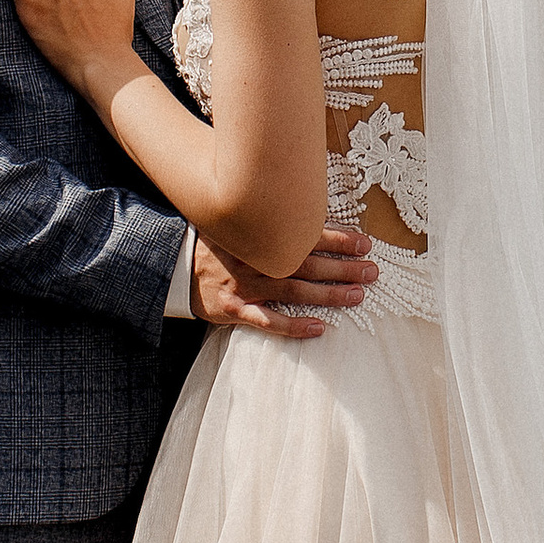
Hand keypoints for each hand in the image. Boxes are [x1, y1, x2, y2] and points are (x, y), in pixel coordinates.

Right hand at [190, 225, 374, 339]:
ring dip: (327, 294)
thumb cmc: (214, 244)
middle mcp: (254, 258)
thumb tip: (313, 214)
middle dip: (342, 266)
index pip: (304, 235)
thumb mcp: (238, 223)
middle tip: (372, 270)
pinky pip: (267, 321)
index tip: (364, 243)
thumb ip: (270, 222)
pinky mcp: (233, 309)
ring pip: (293, 290)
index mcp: (258, 234)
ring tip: (357, 295)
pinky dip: (293, 326)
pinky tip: (318, 328)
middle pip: (306, 263)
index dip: (337, 239)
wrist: (171, 265)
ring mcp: (244, 285)